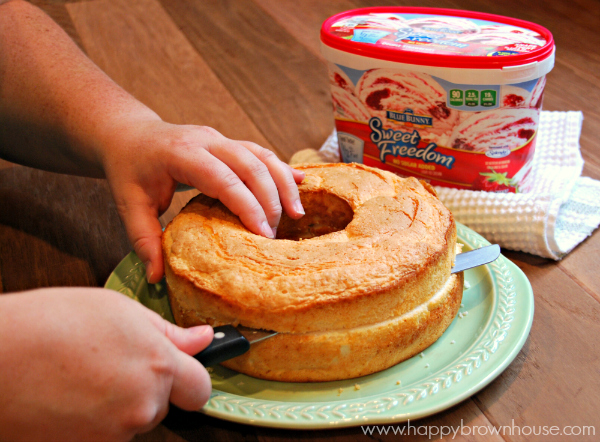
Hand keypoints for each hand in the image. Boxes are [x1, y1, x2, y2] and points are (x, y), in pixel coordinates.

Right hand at [0, 288, 213, 440]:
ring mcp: (115, 433)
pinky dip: (95, 420)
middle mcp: (144, 404)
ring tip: (84, 375)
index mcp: (159, 365)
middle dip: (148, 387)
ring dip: (120, 404)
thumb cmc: (51, 323)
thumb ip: (168, 332)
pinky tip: (71, 396)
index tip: (180, 369)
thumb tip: (202, 340)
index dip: (190, 377)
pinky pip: (106, 435)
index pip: (200, 387)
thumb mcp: (120, 310)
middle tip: (113, 363)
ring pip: (133, 419)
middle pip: (164, 403)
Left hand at [99, 118, 304, 282]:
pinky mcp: (229, 142)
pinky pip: (261, 153)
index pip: (222, 178)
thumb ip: (143, 240)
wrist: (129, 134)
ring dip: (283, 182)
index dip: (247, 205)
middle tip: (276, 234)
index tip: (262, 234)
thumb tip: (156, 278)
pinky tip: (301, 182)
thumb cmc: (129, 169)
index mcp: (181, 153)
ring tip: (297, 213)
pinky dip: (281, 169)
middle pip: (250, 164)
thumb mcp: (129, 204)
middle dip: (270, 198)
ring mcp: (220, 139)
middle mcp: (206, 141)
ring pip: (261, 155)